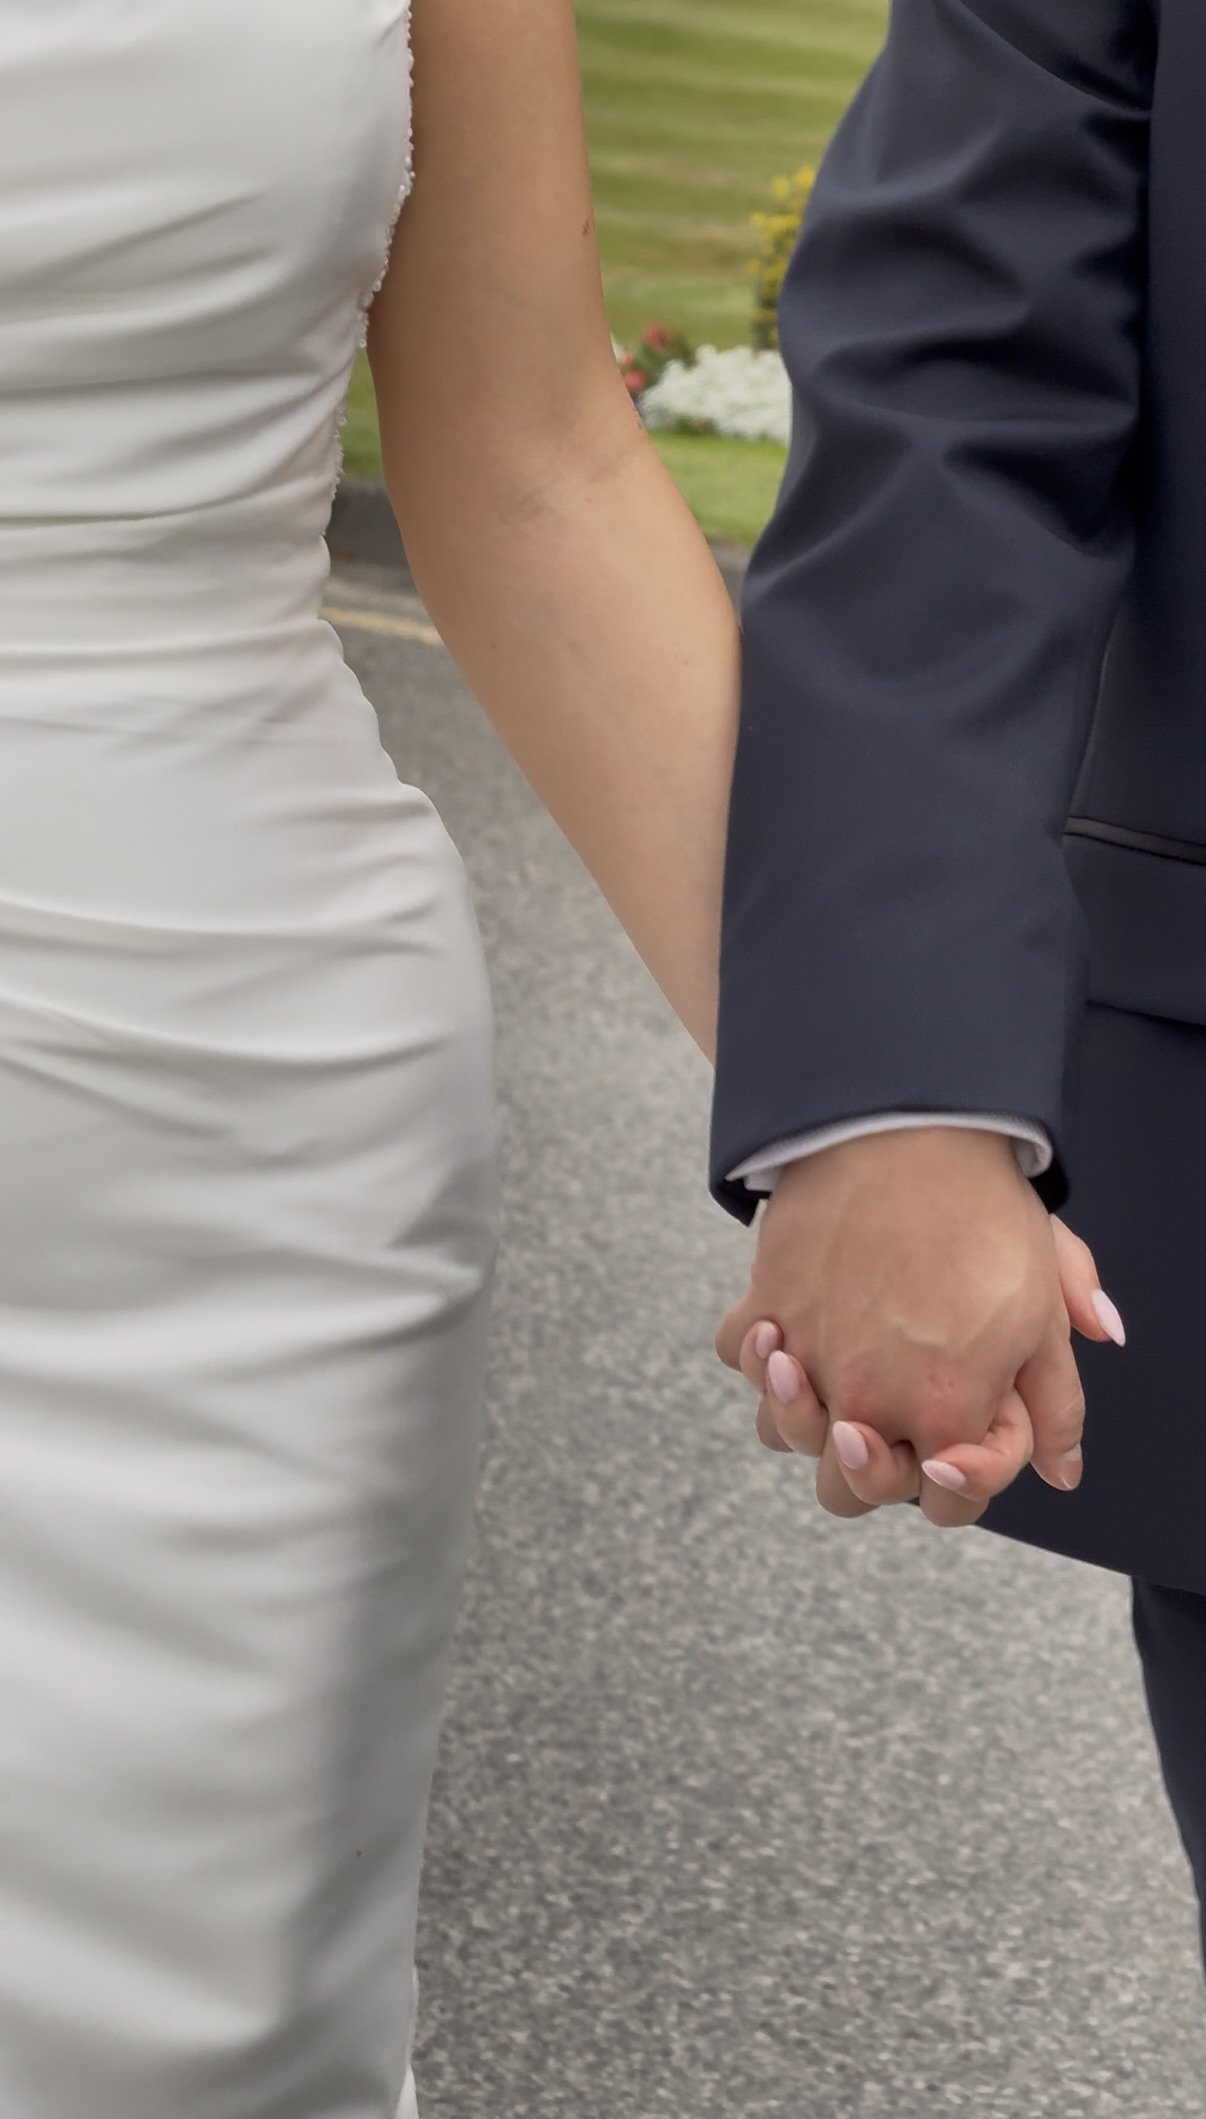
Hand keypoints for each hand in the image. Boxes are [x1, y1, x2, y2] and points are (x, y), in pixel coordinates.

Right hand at [715, 1127, 1125, 1527]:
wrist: (909, 1130)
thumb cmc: (985, 1216)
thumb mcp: (1043, 1310)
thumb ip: (1055, 1402)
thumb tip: (1062, 1472)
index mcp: (943, 1412)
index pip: (947, 1503)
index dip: (963, 1480)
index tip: (960, 1442)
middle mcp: (864, 1399)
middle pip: (847, 1492)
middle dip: (874, 1469)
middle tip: (890, 1420)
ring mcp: (806, 1356)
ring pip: (780, 1433)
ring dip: (803, 1413)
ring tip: (829, 1371)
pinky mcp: (765, 1303)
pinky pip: (738, 1354)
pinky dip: (757, 1346)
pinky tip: (790, 1323)